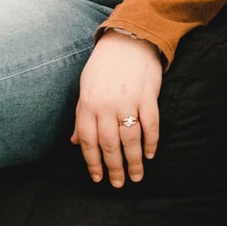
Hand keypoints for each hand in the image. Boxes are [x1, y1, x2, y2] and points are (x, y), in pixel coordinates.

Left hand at [69, 31, 162, 186]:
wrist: (128, 40)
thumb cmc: (103, 66)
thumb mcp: (86, 88)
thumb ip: (82, 116)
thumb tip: (76, 142)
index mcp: (88, 104)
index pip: (88, 141)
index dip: (93, 163)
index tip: (98, 178)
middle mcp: (106, 105)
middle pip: (109, 145)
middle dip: (113, 168)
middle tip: (118, 184)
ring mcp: (128, 101)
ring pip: (130, 140)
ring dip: (133, 162)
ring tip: (136, 177)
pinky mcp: (148, 97)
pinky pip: (150, 126)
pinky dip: (151, 143)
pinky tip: (149, 155)